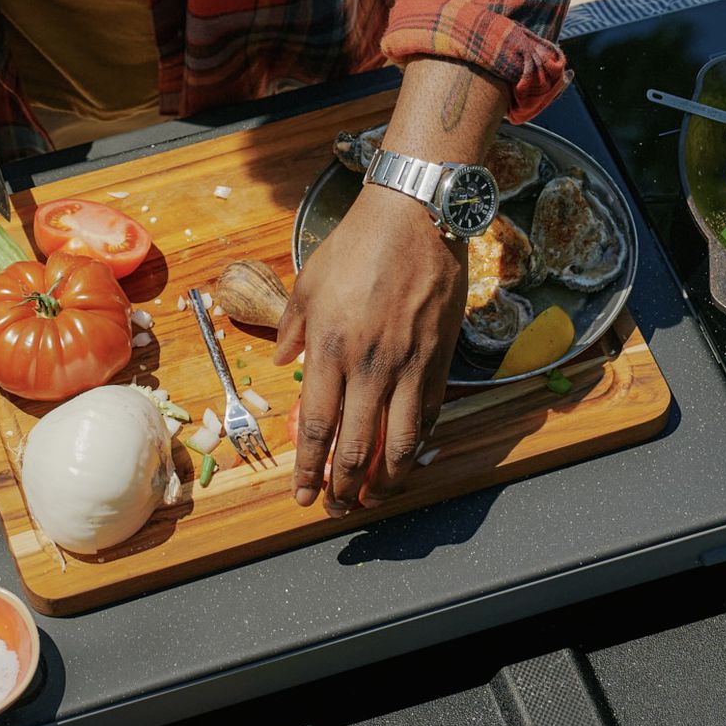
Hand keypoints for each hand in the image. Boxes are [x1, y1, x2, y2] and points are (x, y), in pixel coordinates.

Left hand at [275, 183, 464, 513]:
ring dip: (386, 479)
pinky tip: (408, 457)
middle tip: (337, 509)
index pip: (316, 427)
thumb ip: (294, 327)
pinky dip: (418, 443)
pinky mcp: (440, 358)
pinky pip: (429, 414)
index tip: (304, 495)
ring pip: (400, 442)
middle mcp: (369, 366)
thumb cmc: (357, 245)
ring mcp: (409, 365)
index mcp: (330, 349)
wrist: (415, 216)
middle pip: (356, 447)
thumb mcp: (308, 282)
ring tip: (375, 497)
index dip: (310, 470)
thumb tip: (285, 360)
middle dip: (344, 488)